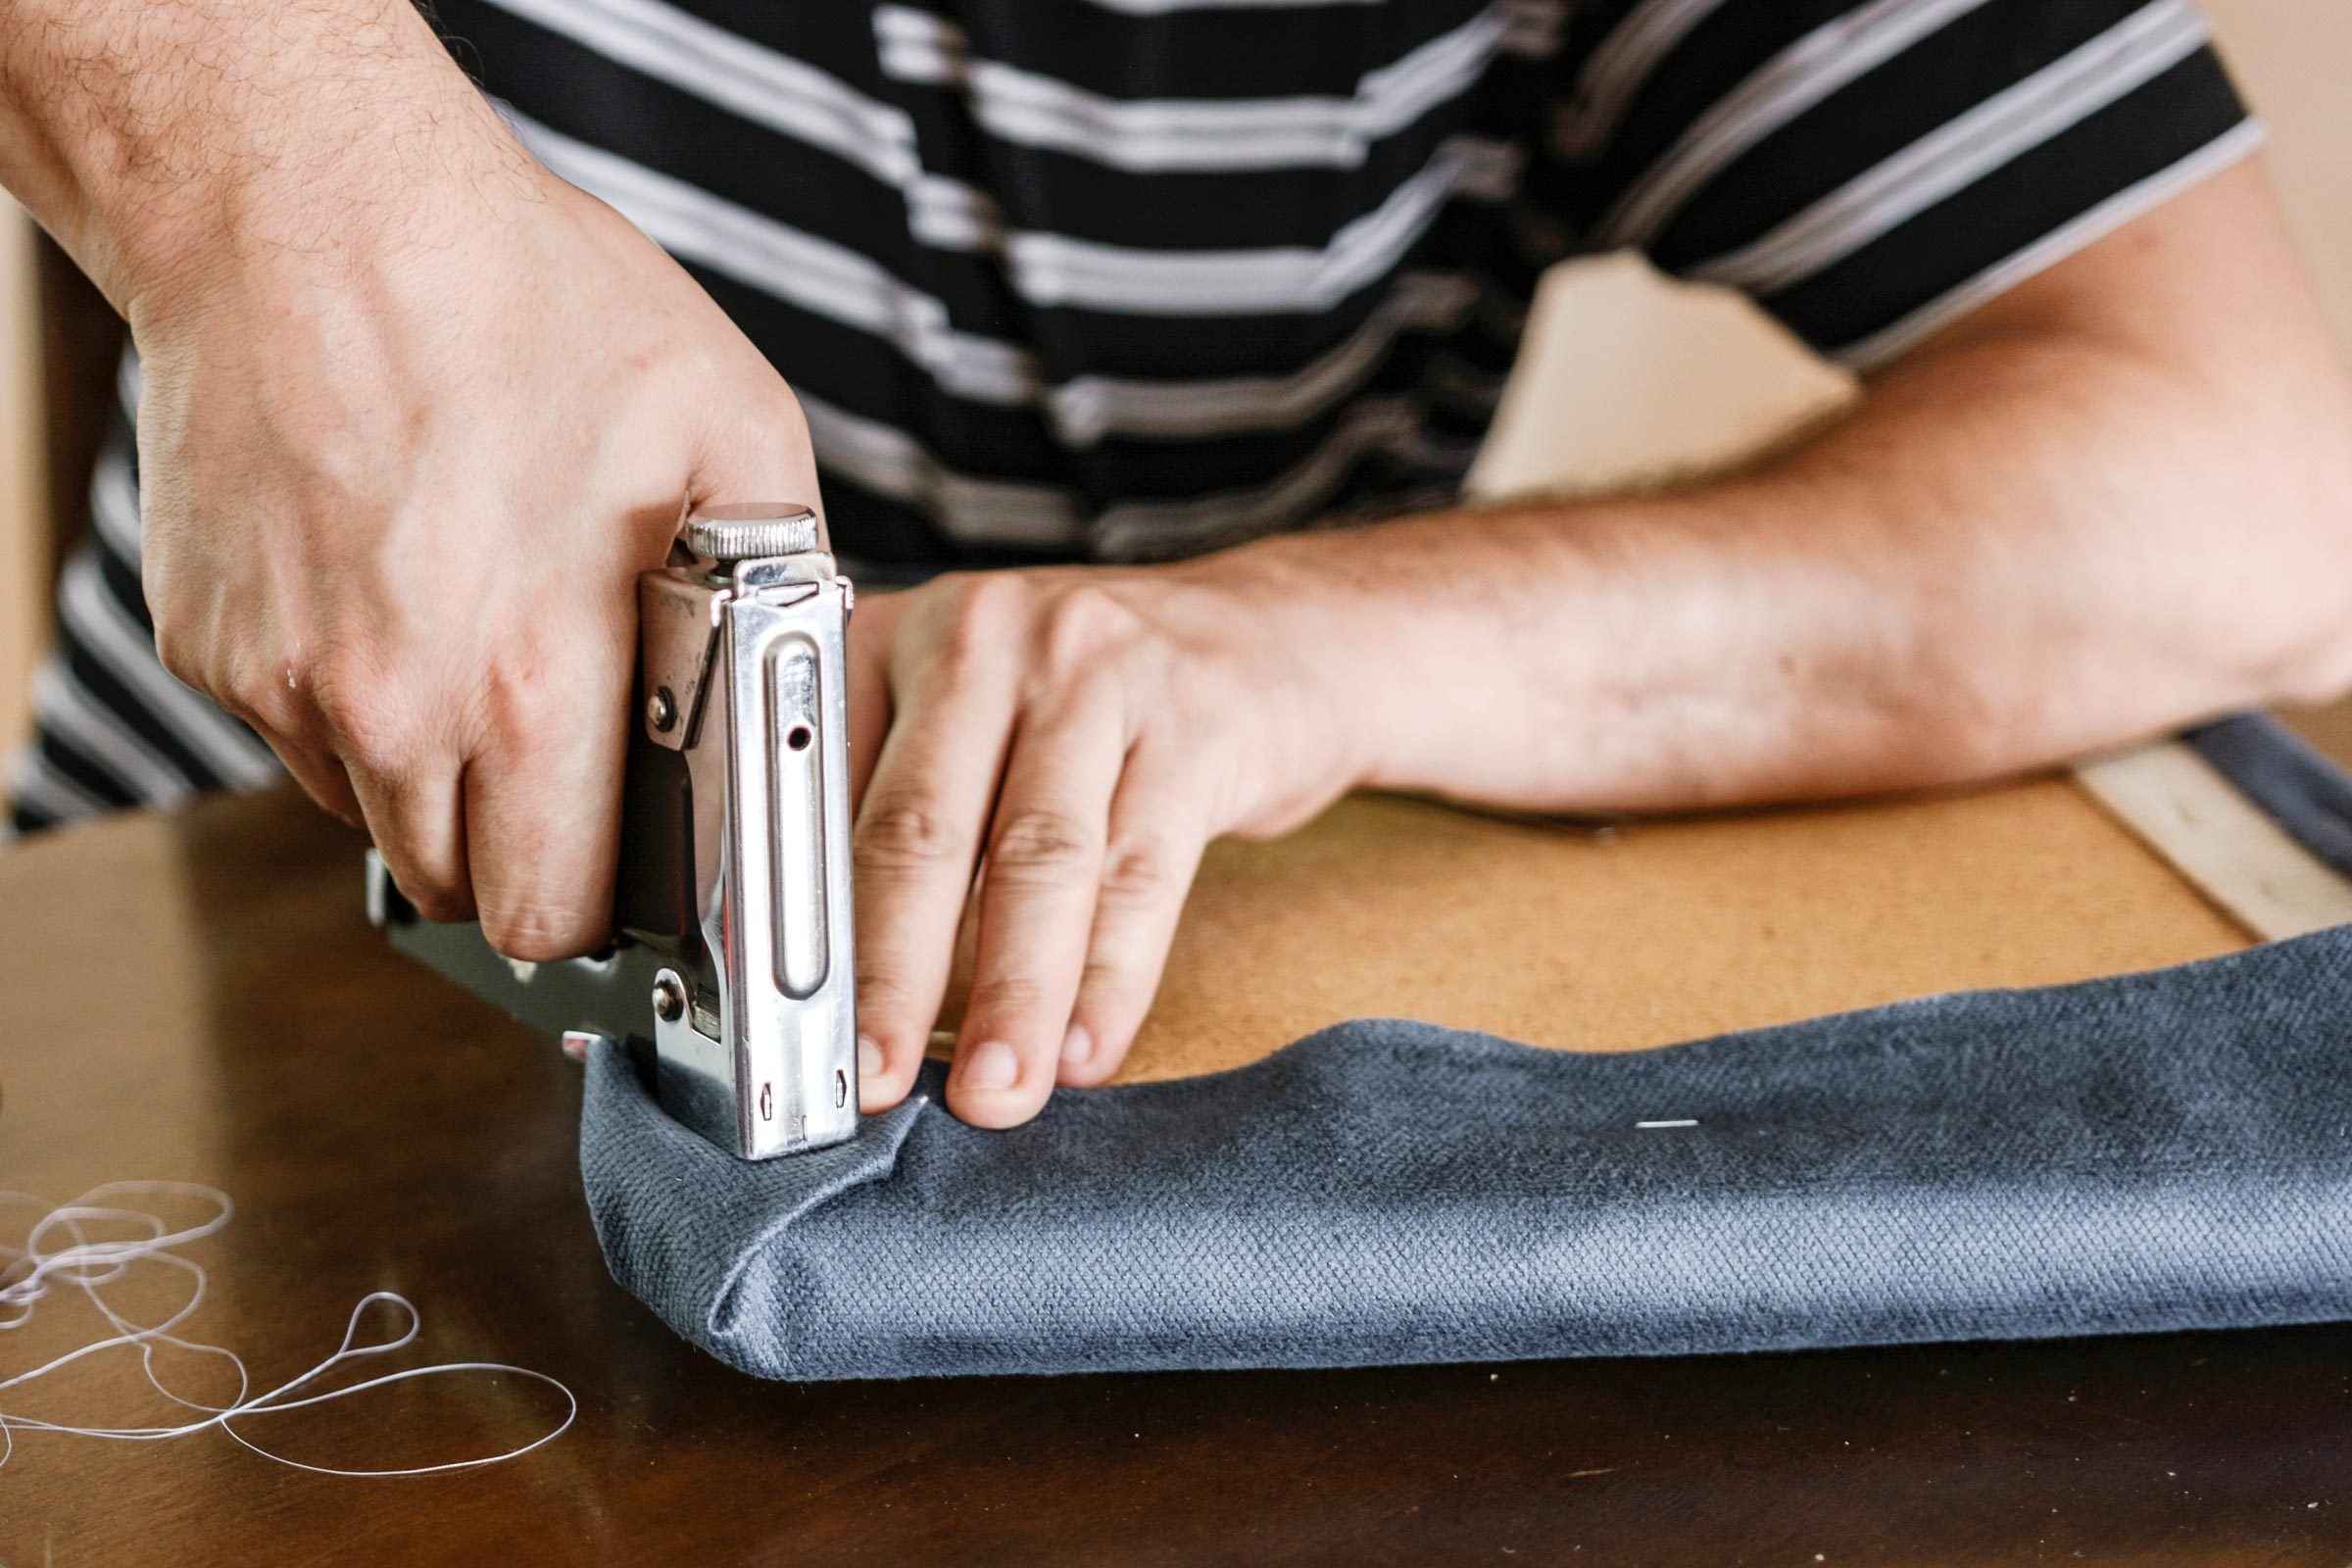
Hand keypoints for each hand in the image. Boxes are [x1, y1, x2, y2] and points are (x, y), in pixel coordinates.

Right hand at [134, 136, 819, 958]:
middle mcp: (390, 706)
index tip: (625, 863)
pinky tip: (405, 593)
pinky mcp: (214, 646)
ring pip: (377, 818)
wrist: (307, 201)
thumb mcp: (737, 430)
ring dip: (438, 777)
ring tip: (484, 640)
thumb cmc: (520, 296)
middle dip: (523, 849)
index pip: (555, 915)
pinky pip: (303, 735)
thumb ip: (785, 589)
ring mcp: (284, 681)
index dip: (603, 904)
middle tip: (566, 748)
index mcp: (529, 681)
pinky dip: (360, 702)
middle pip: (459, 889)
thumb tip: (804, 687)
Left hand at [846, 562, 1373, 1127]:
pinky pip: (1143, 869)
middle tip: (870, 1078)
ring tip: (995, 1089)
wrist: (1274, 633)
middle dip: (892, 973)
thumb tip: (820, 981)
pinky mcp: (1196, 725)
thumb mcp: (969, 714)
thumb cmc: (1093, 696)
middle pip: (923, 828)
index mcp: (896, 639)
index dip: (802, 925)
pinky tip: (1088, 1047)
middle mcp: (988, 643)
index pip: (824, 797)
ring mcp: (1097, 676)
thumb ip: (893, 811)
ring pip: (1038, 857)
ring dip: (1011, 991)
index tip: (790, 1032)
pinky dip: (1112, 974)